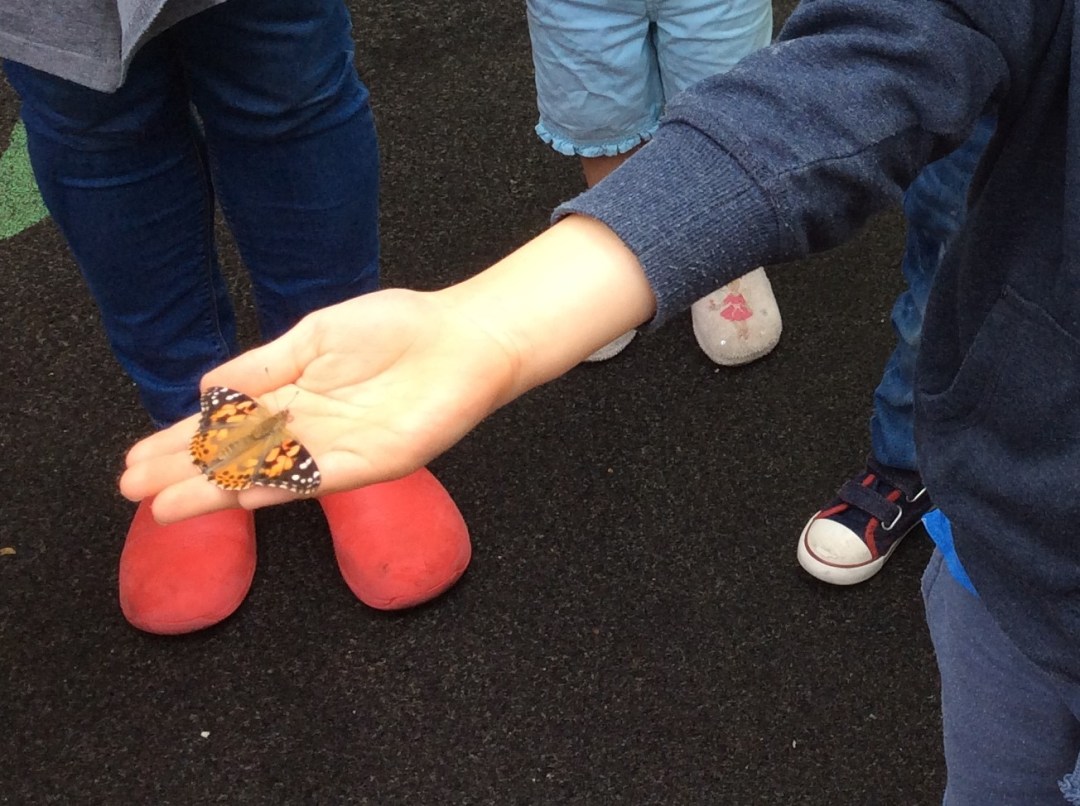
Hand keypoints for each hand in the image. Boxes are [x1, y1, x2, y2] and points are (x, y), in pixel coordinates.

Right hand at [120, 216, 654, 523]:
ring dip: (217, 490)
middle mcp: (307, 428)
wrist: (462, 339)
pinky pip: (315, 478)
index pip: (223, 425)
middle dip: (184, 473)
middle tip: (133, 493)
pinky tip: (239, 495)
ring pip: (266, 474)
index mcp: (291, 394)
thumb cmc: (396, 328)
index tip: (134, 461)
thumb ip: (264, 365)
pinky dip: (277, 486)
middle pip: (234, 456)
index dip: (179, 442)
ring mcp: (337, 448)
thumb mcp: (317, 335)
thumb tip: (205, 390)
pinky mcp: (371, 462)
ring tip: (167, 507)